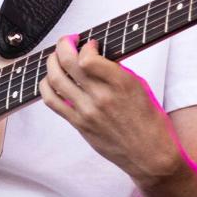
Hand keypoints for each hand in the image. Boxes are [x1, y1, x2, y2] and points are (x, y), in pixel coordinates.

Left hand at [39, 35, 182, 186]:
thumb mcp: (140, 86)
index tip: (90, 44)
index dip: (85, 45)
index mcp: (121, 84)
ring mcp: (87, 112)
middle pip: (67, 63)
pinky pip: (52, 101)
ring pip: (55, 79)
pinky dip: (46, 85)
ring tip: (57, 58)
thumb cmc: (149, 120)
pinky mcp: (79, 124)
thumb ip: (116, 70)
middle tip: (68, 42)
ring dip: (52, 62)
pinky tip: (51, 80)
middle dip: (63, 45)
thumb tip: (95, 55)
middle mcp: (101, 97)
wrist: (150, 155)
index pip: (88, 57)